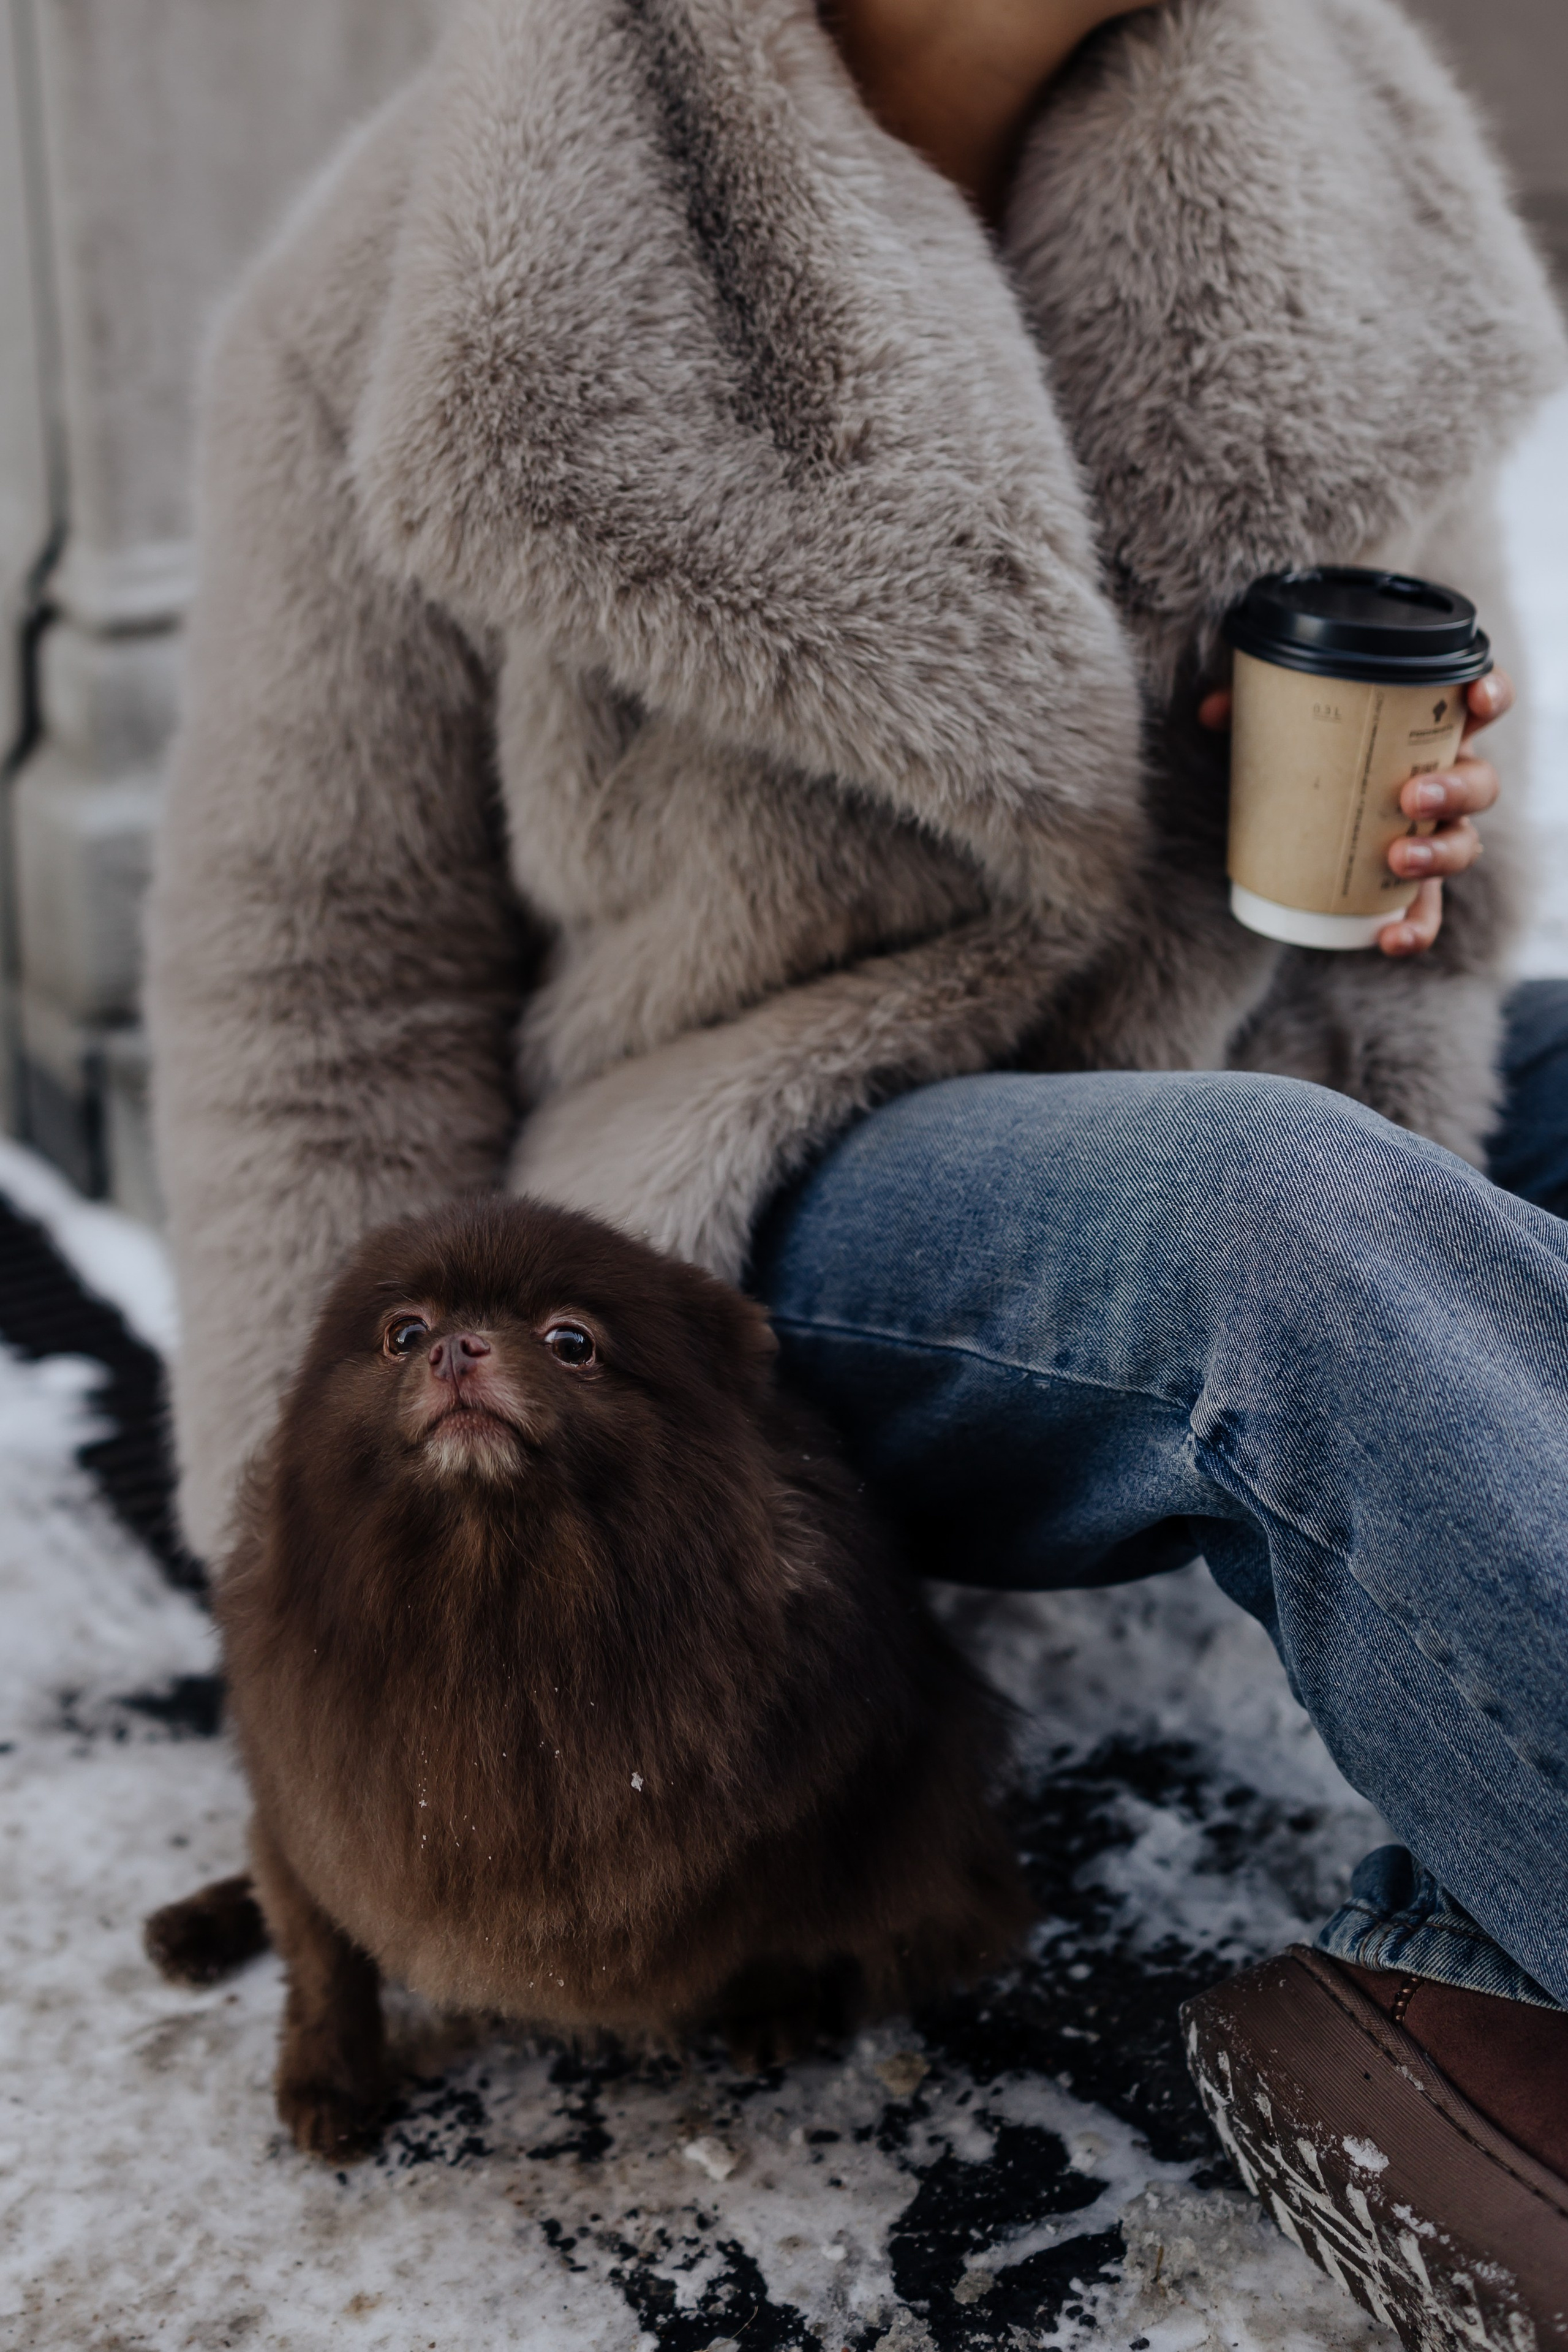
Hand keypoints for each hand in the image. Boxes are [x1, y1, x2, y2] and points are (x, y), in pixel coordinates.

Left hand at [1198, 669, 1510, 956]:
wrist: (1300, 813)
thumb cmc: (1309, 755)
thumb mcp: (1280, 723)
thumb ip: (1250, 707)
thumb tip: (1210, 711)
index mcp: (1423, 731)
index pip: (1477, 704)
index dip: (1490, 695)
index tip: (1476, 698)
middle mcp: (1442, 783)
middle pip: (1479, 784)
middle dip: (1456, 790)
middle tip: (1411, 798)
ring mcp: (1432, 836)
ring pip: (1464, 845)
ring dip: (1439, 854)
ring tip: (1397, 859)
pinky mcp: (1410, 887)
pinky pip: (1425, 912)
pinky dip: (1414, 929)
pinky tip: (1388, 938)